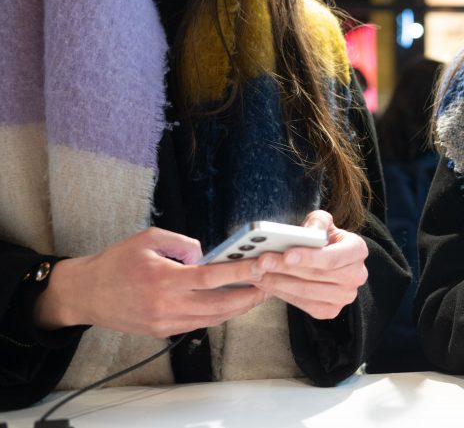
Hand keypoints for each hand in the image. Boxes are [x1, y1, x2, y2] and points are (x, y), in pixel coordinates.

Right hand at [35, 228, 265, 337]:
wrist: (85, 293)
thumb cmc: (116, 262)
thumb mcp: (149, 239)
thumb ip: (183, 243)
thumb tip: (208, 255)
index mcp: (163, 279)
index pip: (212, 277)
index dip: (241, 273)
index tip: (262, 266)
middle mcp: (166, 305)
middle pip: (220, 306)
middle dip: (249, 296)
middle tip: (269, 283)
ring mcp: (164, 322)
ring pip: (212, 319)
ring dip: (237, 308)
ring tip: (256, 293)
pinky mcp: (162, 332)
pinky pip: (198, 324)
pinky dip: (217, 314)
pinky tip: (230, 302)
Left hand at [248, 210, 368, 319]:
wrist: (326, 258)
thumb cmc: (323, 238)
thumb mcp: (322, 222)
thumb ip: (317, 222)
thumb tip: (311, 231)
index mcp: (357, 250)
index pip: (333, 257)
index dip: (310, 257)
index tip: (286, 254)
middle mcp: (357, 275)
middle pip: (317, 275)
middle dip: (285, 268)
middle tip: (260, 262)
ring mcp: (345, 296)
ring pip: (307, 292)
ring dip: (278, 282)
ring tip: (257, 272)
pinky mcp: (331, 310)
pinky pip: (303, 305)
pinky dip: (282, 294)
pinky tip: (266, 283)